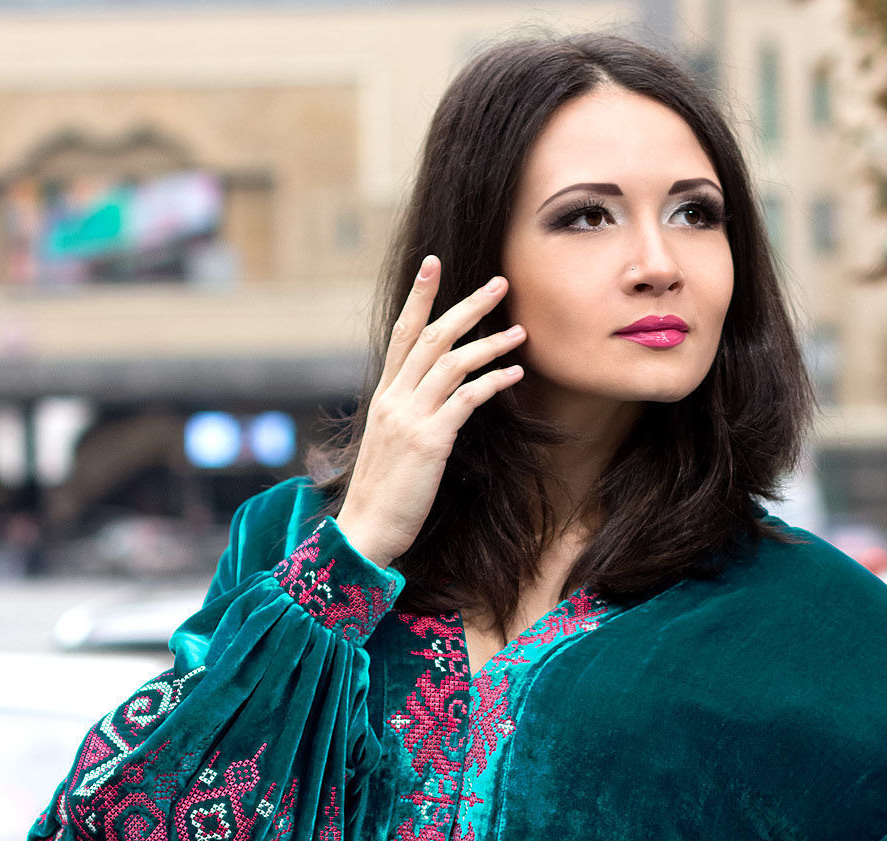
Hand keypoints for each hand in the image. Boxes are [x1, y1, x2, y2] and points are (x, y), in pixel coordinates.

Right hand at [337, 255, 526, 566]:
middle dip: (467, 306)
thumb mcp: (391, 446)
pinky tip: (514, 373)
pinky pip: (466, 398)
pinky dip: (492, 381)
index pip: (401, 334)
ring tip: (520, 331)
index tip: (434, 264)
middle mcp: (394, 399)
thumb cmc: (382, 495)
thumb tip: (435, 403)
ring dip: (490, 342)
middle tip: (499, 283)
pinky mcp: (430, 440)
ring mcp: (410, 417)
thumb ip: (408, 417)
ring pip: (451, 362)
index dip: (419, 297)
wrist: (365, 529)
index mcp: (383, 396)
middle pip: (431, 336)